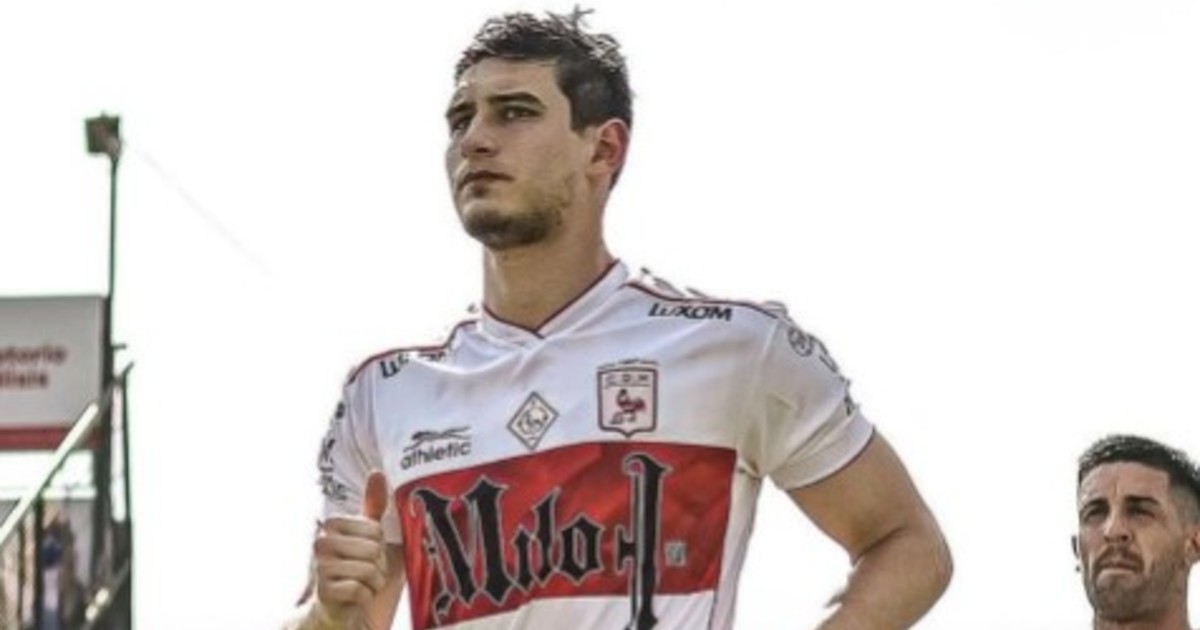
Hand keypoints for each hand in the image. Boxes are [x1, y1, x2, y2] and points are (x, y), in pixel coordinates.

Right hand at [312, 472, 389, 626]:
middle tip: (365, 571)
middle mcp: (320, 543)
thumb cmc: (353, 564)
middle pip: (373, 550)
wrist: (334, 604)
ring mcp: (320, 568)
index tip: (366, 552)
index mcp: (331, 525)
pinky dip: (366, 597)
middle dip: (378, 566)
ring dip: (374, 583)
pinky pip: (360, 590)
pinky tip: (356, 596)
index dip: (379, 545)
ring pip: (369, 571)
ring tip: (362, 584)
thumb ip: (373, 505)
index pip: (376, 530)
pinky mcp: (324, 592)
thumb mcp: (365, 533)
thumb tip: (377, 472)